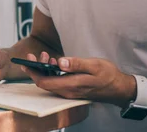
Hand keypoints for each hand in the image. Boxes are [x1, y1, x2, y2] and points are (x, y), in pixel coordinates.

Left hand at [21, 52, 135, 106]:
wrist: (119, 88)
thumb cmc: (108, 75)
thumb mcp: (94, 65)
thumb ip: (76, 64)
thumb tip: (60, 62)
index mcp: (71, 85)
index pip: (44, 82)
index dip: (33, 72)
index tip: (28, 60)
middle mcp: (67, 91)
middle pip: (44, 82)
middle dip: (36, 68)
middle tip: (36, 54)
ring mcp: (69, 92)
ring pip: (49, 82)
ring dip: (44, 69)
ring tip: (46, 55)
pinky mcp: (71, 89)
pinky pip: (56, 82)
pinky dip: (51, 72)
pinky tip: (54, 62)